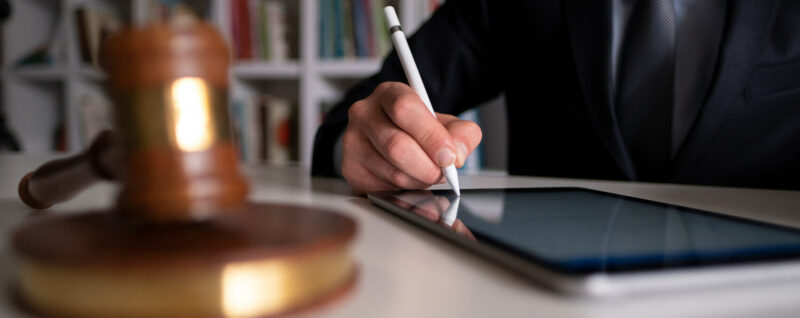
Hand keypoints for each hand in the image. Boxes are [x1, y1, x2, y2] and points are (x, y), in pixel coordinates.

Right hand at [341, 82, 481, 194]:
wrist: (386, 140)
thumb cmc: (415, 130)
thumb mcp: (444, 123)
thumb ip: (461, 133)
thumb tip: (458, 154)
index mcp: (389, 94)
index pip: (405, 109)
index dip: (431, 136)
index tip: (449, 156)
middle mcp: (364, 113)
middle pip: (396, 145)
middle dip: (428, 166)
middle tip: (442, 173)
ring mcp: (352, 142)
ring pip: (392, 171)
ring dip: (419, 180)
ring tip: (426, 174)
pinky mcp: (350, 169)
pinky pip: (383, 187)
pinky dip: (403, 189)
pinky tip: (408, 179)